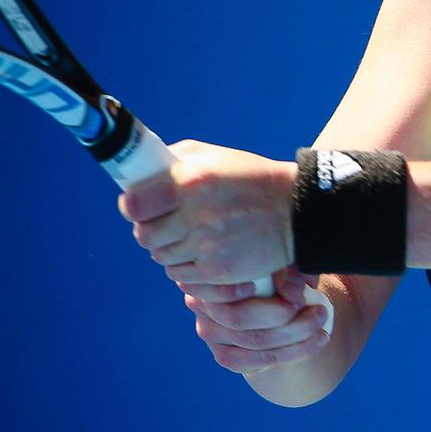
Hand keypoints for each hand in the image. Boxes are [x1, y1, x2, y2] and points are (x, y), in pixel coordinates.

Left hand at [117, 139, 295, 284]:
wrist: (296, 212)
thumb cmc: (251, 179)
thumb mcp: (214, 156)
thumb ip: (173, 161)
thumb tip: (139, 177)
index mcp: (190, 181)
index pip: (134, 205)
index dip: (133, 207)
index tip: (140, 206)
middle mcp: (195, 215)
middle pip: (144, 235)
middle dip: (152, 229)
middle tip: (168, 222)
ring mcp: (207, 246)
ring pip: (161, 257)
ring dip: (169, 248)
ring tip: (190, 236)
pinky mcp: (218, 271)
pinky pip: (181, 275)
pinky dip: (185, 266)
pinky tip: (202, 252)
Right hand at [180, 267, 331, 374]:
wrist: (281, 291)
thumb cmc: (280, 265)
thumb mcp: (286, 259)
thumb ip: (288, 269)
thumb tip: (293, 294)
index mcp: (206, 273)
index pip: (212, 287)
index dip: (236, 291)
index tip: (274, 286)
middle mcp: (200, 305)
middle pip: (238, 319)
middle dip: (285, 317)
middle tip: (318, 309)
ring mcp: (210, 334)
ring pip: (253, 343)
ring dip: (296, 336)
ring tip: (323, 321)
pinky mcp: (226, 356)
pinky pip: (258, 363)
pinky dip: (294, 352)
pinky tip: (318, 339)